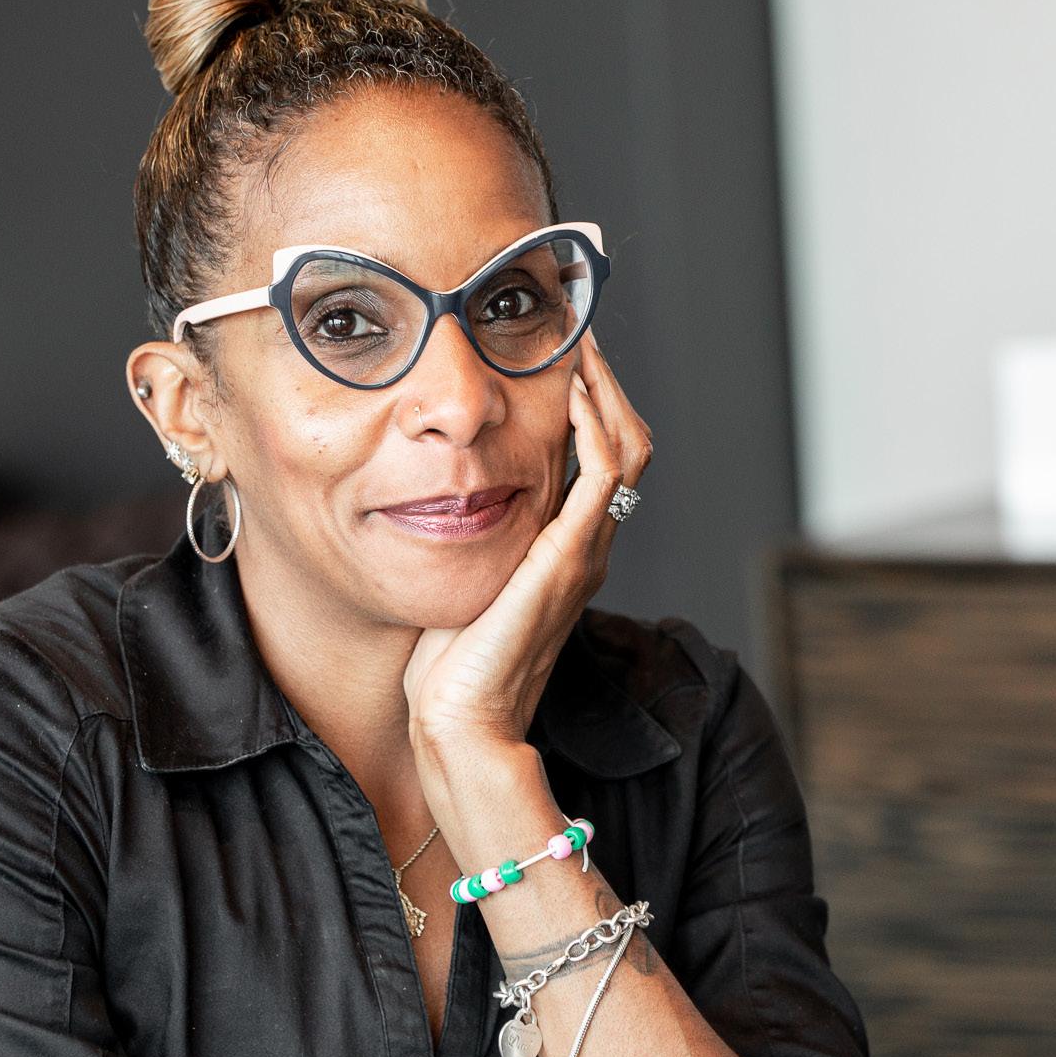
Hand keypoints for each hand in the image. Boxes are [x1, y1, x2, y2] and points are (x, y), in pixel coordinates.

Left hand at [402, 331, 652, 770]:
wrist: (462, 721)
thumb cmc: (449, 667)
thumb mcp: (459, 583)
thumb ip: (465, 542)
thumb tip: (429, 502)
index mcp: (565, 551)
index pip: (598, 460)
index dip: (587, 405)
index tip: (555, 358)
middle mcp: (586, 547)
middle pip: (625, 444)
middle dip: (604, 385)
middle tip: (575, 334)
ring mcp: (584, 552)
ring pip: (625, 449)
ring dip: (605, 391)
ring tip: (580, 346)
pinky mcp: (570, 560)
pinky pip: (604, 476)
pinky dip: (596, 426)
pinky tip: (574, 391)